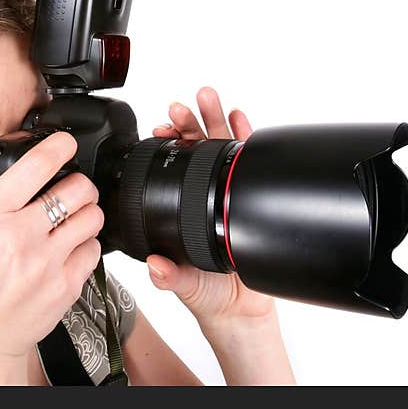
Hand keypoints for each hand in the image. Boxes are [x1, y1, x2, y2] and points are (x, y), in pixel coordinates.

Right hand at [0, 132, 102, 361]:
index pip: (36, 166)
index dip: (59, 145)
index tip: (65, 142)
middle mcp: (20, 236)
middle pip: (78, 188)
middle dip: (80, 184)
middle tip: (73, 189)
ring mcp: (47, 262)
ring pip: (92, 217)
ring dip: (86, 213)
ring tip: (73, 220)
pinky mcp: (67, 285)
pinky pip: (94, 249)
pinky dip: (86, 245)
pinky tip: (69, 249)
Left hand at [148, 87, 276, 326]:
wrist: (240, 310)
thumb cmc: (206, 294)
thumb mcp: (184, 284)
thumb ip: (170, 277)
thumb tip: (156, 265)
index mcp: (179, 208)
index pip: (171, 168)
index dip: (165, 148)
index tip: (160, 130)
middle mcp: (202, 195)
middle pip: (194, 150)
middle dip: (187, 123)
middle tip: (180, 107)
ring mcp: (227, 192)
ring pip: (220, 148)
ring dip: (215, 119)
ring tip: (208, 98)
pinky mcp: (252, 196)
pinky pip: (250, 163)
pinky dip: (246, 138)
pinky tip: (241, 119)